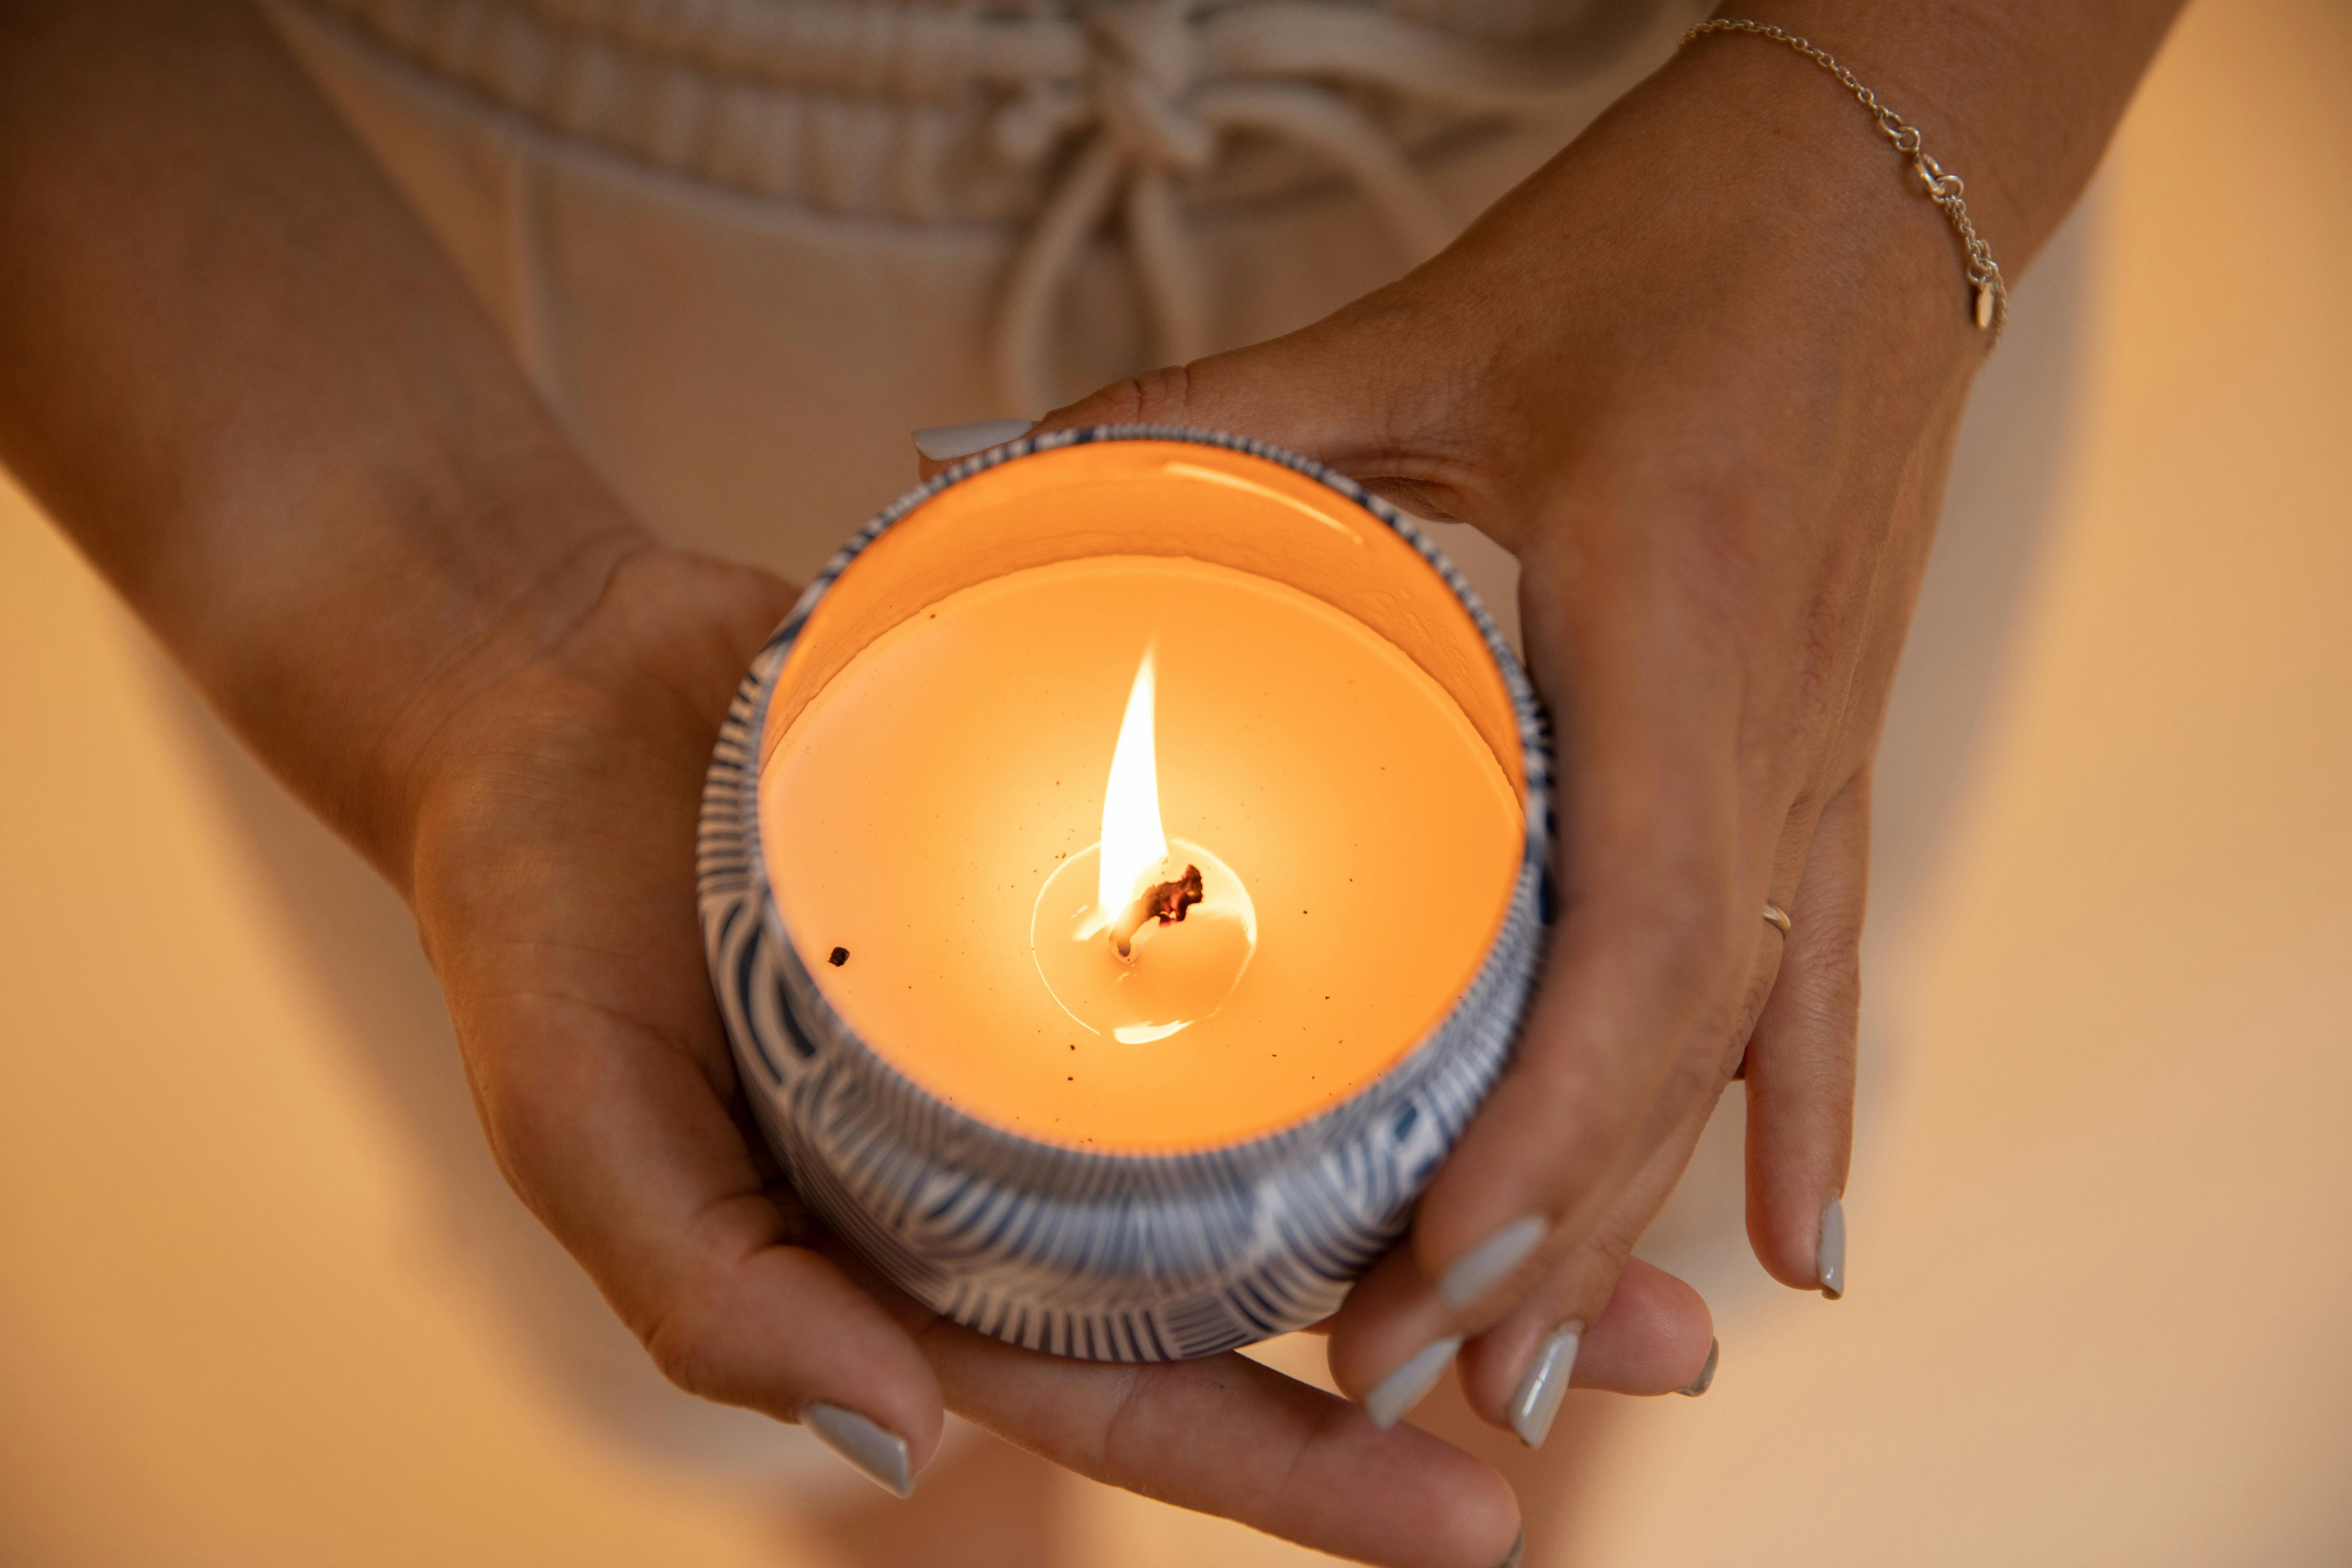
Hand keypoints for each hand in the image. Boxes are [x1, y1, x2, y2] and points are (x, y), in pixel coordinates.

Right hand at [398, 542, 1705, 1565]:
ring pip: (1309, 1117)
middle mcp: (1033, 1156)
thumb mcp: (576, 1118)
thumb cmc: (535, 921)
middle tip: (1676, 1347)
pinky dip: (1393, 970)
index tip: (1485, 1514)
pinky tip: (1530, 962)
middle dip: (1467, 1327)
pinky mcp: (1104, 873)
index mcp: (926, 1251)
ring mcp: (1082, 1020)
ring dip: (1486, 1149)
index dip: (1307, 1469)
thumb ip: (706, 1289)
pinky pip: (1268, 944)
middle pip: (1273, 1275)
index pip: (1140, 1395)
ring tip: (1673, 1181)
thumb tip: (896, 1450)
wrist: (547, 692)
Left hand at [996, 37, 1989, 1435]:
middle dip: (1558, 1223)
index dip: (1552, 1116)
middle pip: (1684, 1029)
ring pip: (1746, 1028)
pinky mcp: (1835, 738)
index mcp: (1673, 617)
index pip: (1646, 928)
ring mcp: (1823, 741)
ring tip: (1540, 1375)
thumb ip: (1224, 412)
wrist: (1889, 174)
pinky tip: (1800, 1246)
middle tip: (1417, 1384)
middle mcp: (1770, 713)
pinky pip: (1826, 963)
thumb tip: (1011, 474)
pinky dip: (1810, 1109)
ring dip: (1642, 1204)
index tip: (1437, 1256)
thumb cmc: (1676, 233)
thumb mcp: (1437, 321)